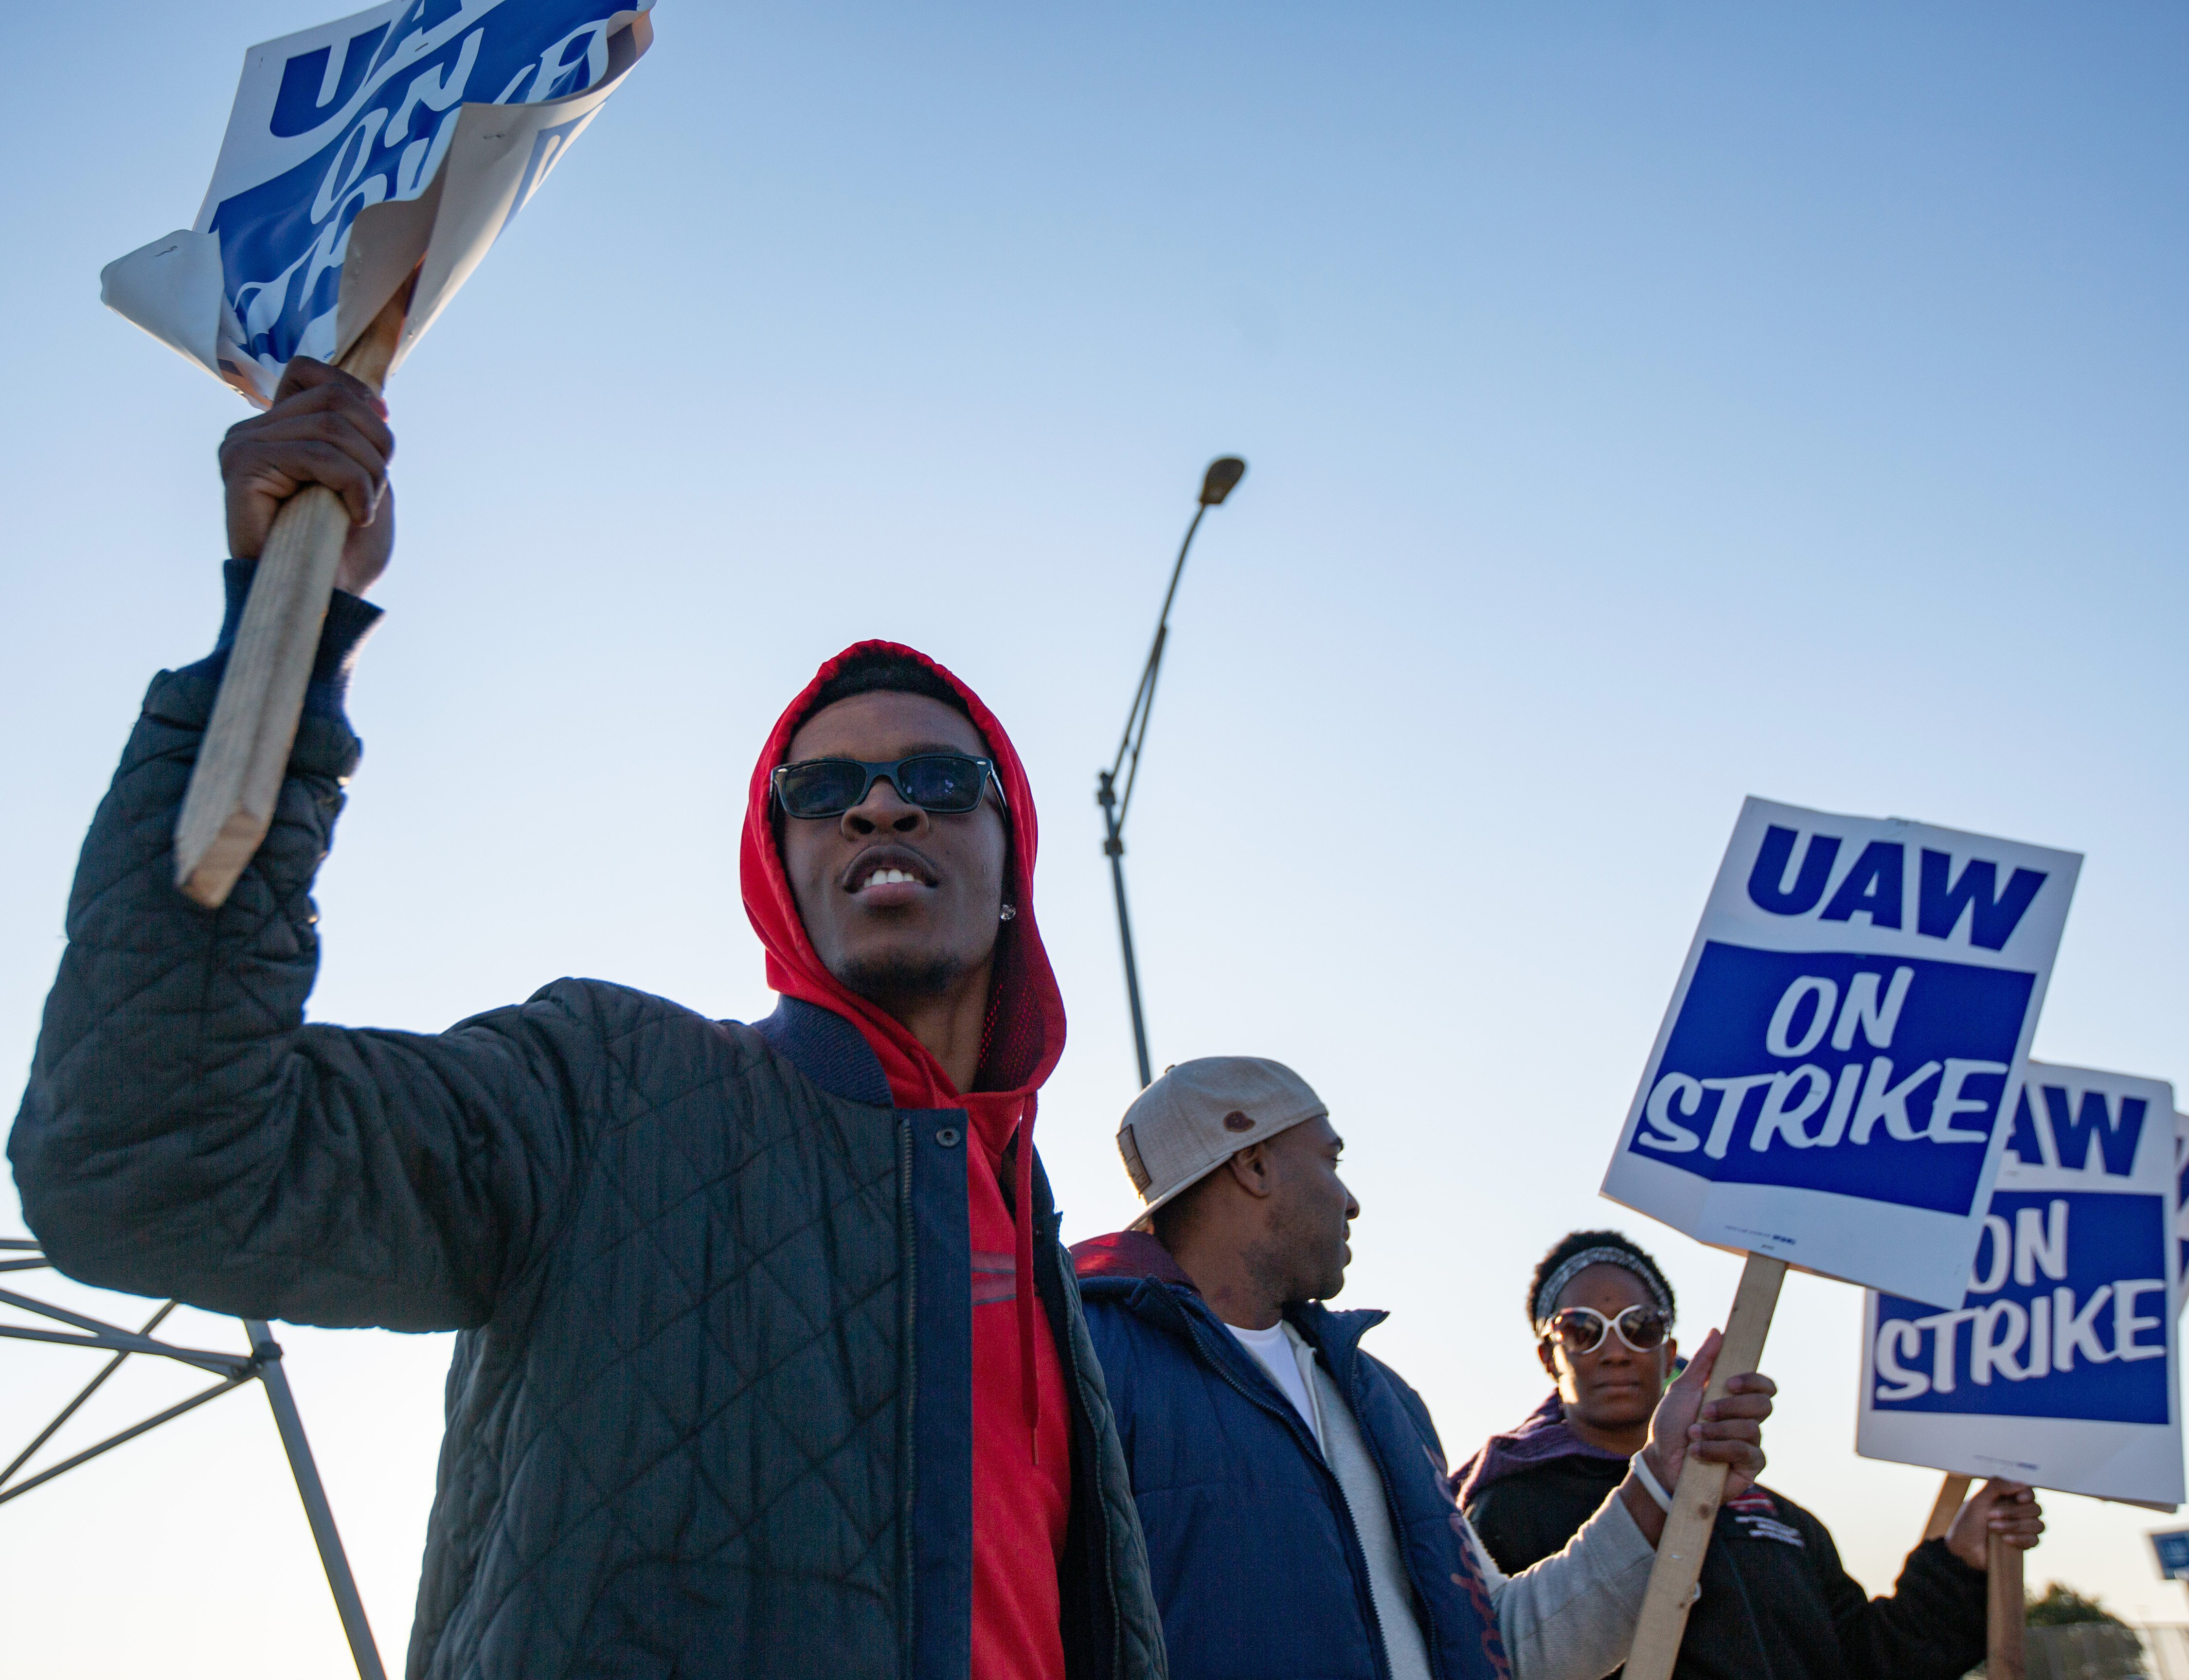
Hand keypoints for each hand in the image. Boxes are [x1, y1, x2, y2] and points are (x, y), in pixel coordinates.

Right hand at [219, 356, 396, 595]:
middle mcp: (252, 431)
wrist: (325, 601)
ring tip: (362, 509)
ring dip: (368, 471)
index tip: (385, 426)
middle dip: (376, 443)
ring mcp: (242, 446)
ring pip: (332, 426)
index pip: (308, 370)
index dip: (356, 392)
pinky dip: (354, 485)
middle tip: (375, 490)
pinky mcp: (242, 467)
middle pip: (333, 398)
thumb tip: (373, 395)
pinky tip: (355, 516)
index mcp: (277, 429)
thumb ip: (357, 433)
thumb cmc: (344, 551)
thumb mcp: (363, 478)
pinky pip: (318, 454)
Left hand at [1641, 1328, 1775, 1499]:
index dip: (1753, 1381)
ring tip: (1693, 1435)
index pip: (1764, 1385)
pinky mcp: (1749, 1468)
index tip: (1729, 1383)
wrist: (1660, 1460)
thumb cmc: (1671, 1424)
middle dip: (1730, 1407)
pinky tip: (1698, 1452)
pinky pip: (1745, 1452)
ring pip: (1751, 1429)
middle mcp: (1748, 1420)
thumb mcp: (1683, 1389)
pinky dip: (1717, 1449)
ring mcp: (1751, 1445)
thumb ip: (1702, 1362)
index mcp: (1735, 1399)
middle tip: (1704, 1412)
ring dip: (1716, 1430)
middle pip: (1764, 1404)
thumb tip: (1718, 1331)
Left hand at [1945, 1480, 2042, 1569]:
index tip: (2019, 1499)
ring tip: (1993, 1528)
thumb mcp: (1978, 1499)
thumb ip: (1997, 1486)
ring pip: (2038, 1525)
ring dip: (2016, 1526)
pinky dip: (2020, 1539)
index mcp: (2009, 1498)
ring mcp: (2023, 1529)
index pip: (2030, 1492)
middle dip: (2014, 1513)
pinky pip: (2035, 1540)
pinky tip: (2005, 1539)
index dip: (2028, 1495)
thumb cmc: (1969, 1521)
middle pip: (2036, 1509)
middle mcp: (2019, 1512)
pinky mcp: (2024, 1544)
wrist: (1964, 1547)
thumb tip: (2021, 1484)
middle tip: (1991, 1516)